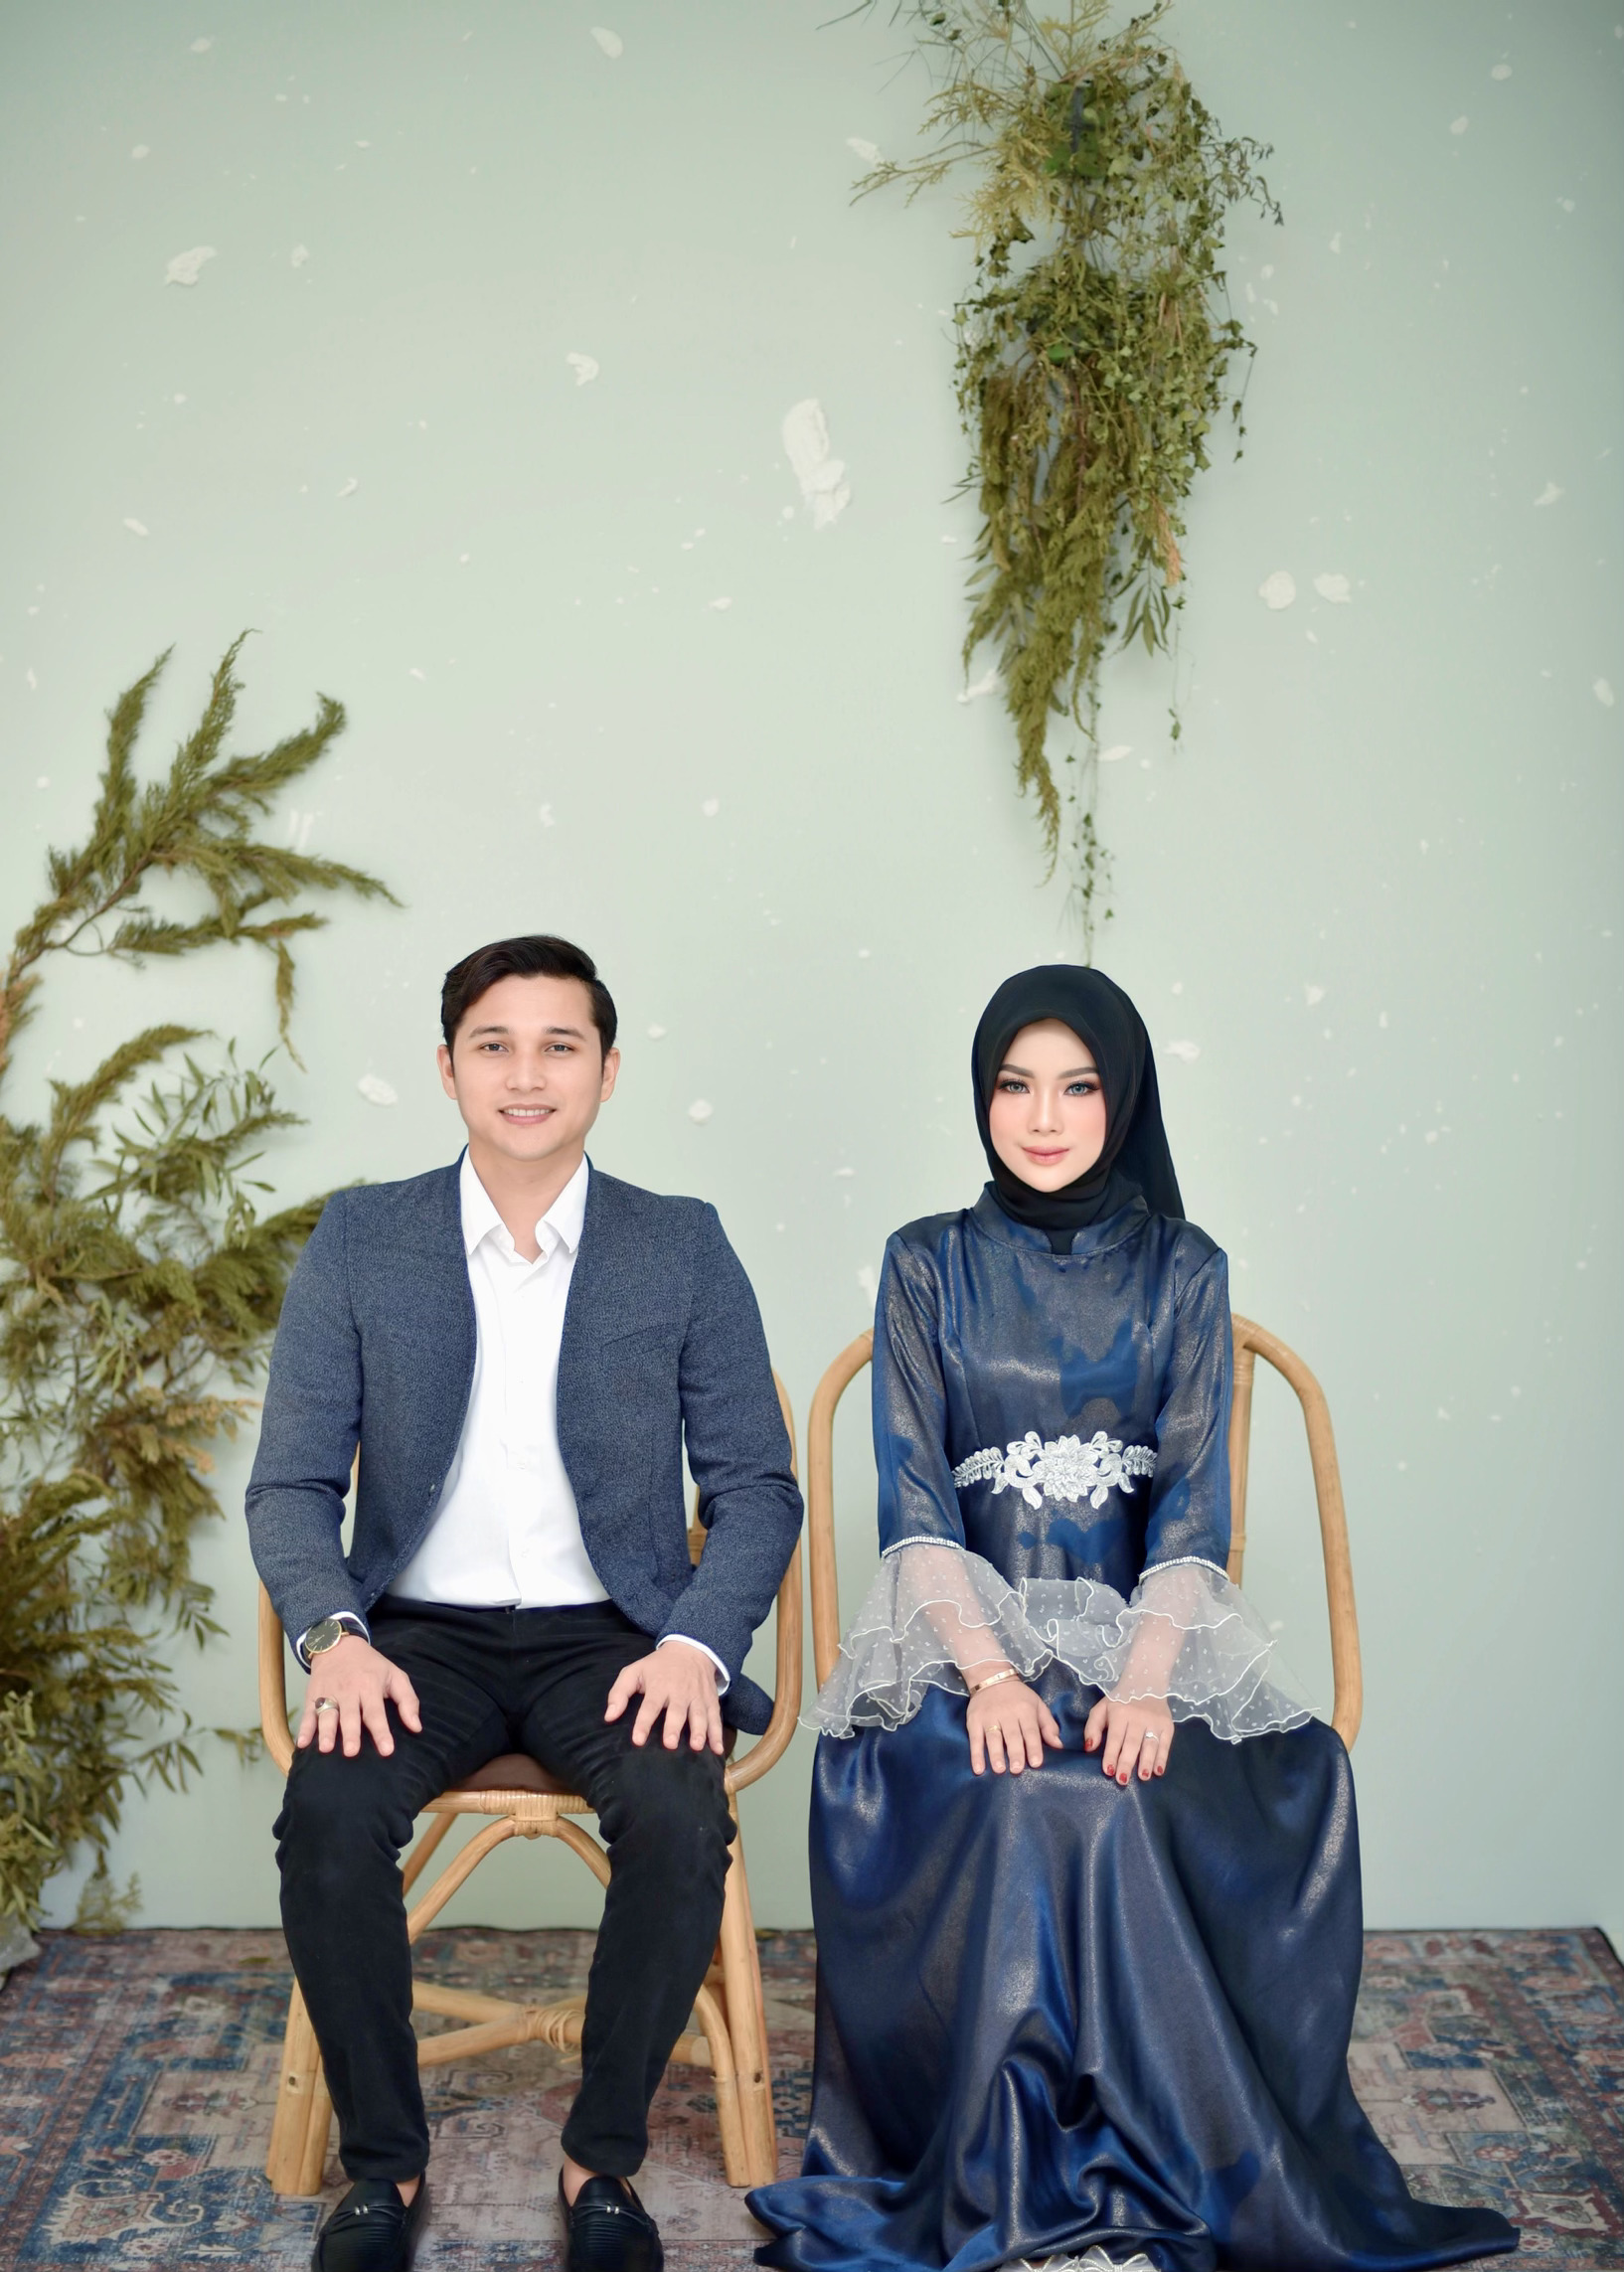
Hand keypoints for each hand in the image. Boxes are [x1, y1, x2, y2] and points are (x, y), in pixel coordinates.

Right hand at [296, 1634, 421, 1758]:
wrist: (338, 1644)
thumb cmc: (371, 1666)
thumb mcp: (395, 1675)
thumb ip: (408, 1700)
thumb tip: (416, 1727)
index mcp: (370, 1685)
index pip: (376, 1712)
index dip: (381, 1732)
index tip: (387, 1751)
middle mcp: (348, 1690)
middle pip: (349, 1714)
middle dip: (351, 1733)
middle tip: (352, 1752)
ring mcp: (328, 1693)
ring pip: (327, 1714)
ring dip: (326, 1732)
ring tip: (326, 1749)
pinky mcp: (313, 1696)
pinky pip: (307, 1714)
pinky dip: (304, 1728)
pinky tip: (302, 1743)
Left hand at [605, 1641, 722, 1754]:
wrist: (690, 1649)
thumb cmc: (658, 1666)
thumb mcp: (634, 1671)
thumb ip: (619, 1693)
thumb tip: (608, 1717)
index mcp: (659, 1685)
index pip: (650, 1705)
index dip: (643, 1722)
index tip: (637, 1740)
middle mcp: (679, 1691)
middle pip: (677, 1711)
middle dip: (673, 1727)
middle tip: (669, 1744)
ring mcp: (697, 1696)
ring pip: (699, 1714)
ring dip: (699, 1731)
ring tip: (696, 1747)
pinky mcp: (711, 1701)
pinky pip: (715, 1718)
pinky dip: (718, 1734)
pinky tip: (717, 1749)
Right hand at [965, 1669, 1061, 1775]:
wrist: (991, 1677)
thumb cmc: (1018, 1697)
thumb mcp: (1037, 1705)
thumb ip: (1048, 1725)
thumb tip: (1058, 1746)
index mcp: (1025, 1710)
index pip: (1030, 1731)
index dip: (1033, 1747)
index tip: (1036, 1763)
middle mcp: (1007, 1714)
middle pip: (1012, 1735)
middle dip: (1015, 1753)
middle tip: (1017, 1770)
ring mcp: (989, 1717)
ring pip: (993, 1738)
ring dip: (995, 1754)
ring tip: (999, 1770)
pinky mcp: (974, 1721)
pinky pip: (975, 1739)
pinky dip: (976, 1754)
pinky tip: (978, 1769)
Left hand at [1084, 1693, 1174, 1782]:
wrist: (1146, 1682)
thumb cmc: (1120, 1701)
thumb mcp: (1102, 1708)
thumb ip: (1092, 1727)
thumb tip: (1089, 1748)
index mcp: (1120, 1713)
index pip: (1115, 1738)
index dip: (1111, 1755)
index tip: (1108, 1771)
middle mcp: (1138, 1717)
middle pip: (1132, 1743)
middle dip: (1127, 1762)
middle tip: (1122, 1780)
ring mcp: (1154, 1721)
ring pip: (1150, 1745)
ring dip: (1147, 1762)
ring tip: (1143, 1777)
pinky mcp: (1167, 1725)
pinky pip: (1165, 1744)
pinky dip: (1162, 1758)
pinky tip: (1158, 1771)